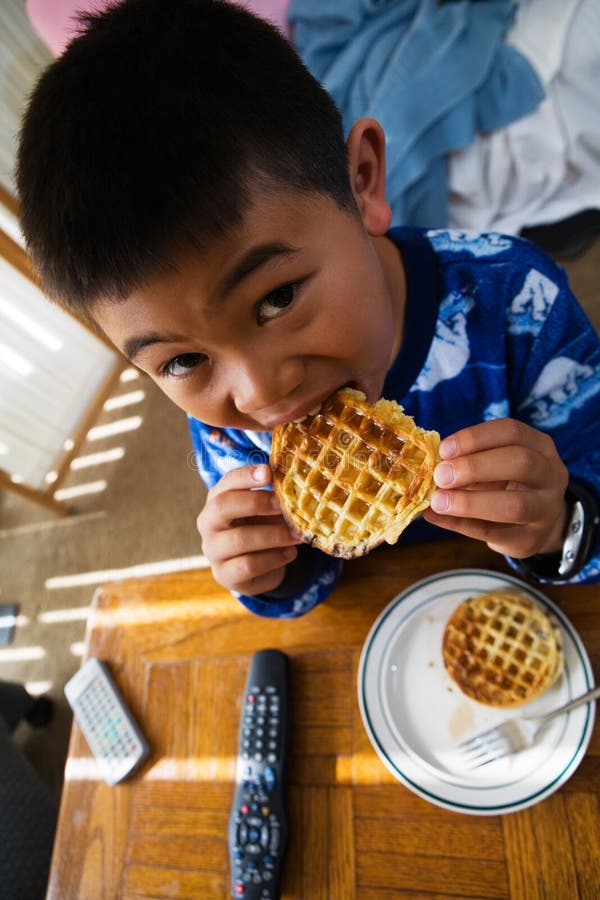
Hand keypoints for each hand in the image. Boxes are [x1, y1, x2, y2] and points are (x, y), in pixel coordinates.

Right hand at [197, 464, 300, 595]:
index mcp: (217, 499)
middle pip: (223, 506)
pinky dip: (273, 558)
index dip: (247, 475)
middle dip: (257, 502)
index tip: (269, 472)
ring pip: (239, 538)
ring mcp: (213, 550)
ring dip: (274, 535)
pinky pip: (248, 565)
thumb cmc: (258, 529)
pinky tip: (290, 553)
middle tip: (284, 506)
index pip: (226, 481)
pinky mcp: (224, 574)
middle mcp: (208, 522)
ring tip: (298, 535)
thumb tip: (299, 489)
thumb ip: (273, 499)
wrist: (253, 570)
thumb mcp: (263, 511)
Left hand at [423, 418, 569, 558]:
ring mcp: (546, 511)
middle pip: (521, 462)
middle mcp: (551, 475)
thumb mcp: (496, 464)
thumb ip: (468, 460)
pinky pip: (493, 533)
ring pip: (516, 505)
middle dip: (475, 467)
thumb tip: (430, 463)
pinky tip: (435, 517)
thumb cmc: (508, 484)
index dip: (475, 438)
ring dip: (471, 502)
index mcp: (540, 446)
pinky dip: (459, 524)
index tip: (444, 449)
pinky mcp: (530, 540)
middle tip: (441, 475)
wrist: (536, 524)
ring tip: (438, 501)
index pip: (512, 432)